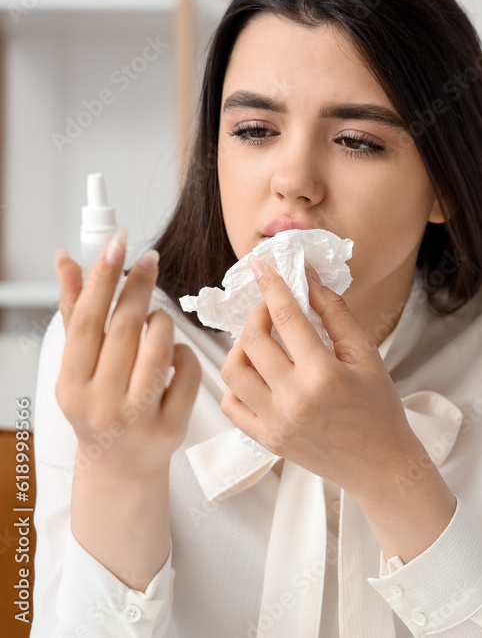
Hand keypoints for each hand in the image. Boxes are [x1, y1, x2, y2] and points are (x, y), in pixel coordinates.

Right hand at [53, 229, 201, 476]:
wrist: (120, 466)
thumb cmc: (99, 406)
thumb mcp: (79, 366)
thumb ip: (75, 312)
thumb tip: (67, 260)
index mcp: (71, 384)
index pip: (86, 322)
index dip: (102, 279)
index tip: (117, 243)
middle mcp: (100, 403)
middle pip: (124, 332)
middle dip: (138, 289)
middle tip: (150, 259)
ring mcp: (137, 418)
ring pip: (158, 351)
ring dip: (163, 322)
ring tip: (159, 316)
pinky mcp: (171, 427)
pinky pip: (187, 374)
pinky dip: (185, 354)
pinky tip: (176, 352)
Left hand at [219, 256, 418, 495]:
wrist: (380, 464)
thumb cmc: (379, 409)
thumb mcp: (367, 355)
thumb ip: (336, 315)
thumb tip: (309, 280)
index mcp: (323, 375)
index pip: (286, 318)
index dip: (272, 286)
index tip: (262, 265)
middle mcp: (293, 399)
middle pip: (252, 341)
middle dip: (257, 313)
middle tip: (271, 308)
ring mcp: (275, 422)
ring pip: (232, 370)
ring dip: (241, 347)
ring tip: (262, 342)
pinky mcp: (266, 439)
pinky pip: (231, 404)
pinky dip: (236, 382)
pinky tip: (256, 373)